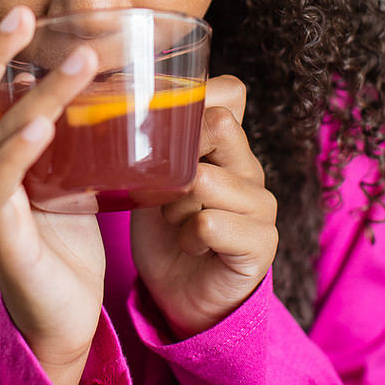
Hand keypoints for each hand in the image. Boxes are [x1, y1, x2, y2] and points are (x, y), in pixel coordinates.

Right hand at [0, 0, 104, 384]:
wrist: (62, 320)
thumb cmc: (65, 242)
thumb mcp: (66, 176)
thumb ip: (66, 134)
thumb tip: (94, 83)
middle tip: (20, 15)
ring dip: (32, 93)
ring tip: (77, 60)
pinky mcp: (0, 238)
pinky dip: (17, 150)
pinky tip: (41, 124)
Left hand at [130, 75, 277, 338]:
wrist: (180, 293)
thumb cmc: (162, 228)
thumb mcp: (152, 174)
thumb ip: (155, 139)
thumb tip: (123, 97)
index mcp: (227, 143)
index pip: (230, 90)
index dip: (194, 100)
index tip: (162, 132)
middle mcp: (251, 166)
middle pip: (220, 124)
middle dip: (177, 156)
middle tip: (164, 188)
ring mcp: (262, 203)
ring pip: (206, 178)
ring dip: (176, 204)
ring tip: (174, 221)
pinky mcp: (262, 241)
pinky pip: (211, 222)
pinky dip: (188, 235)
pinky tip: (191, 245)